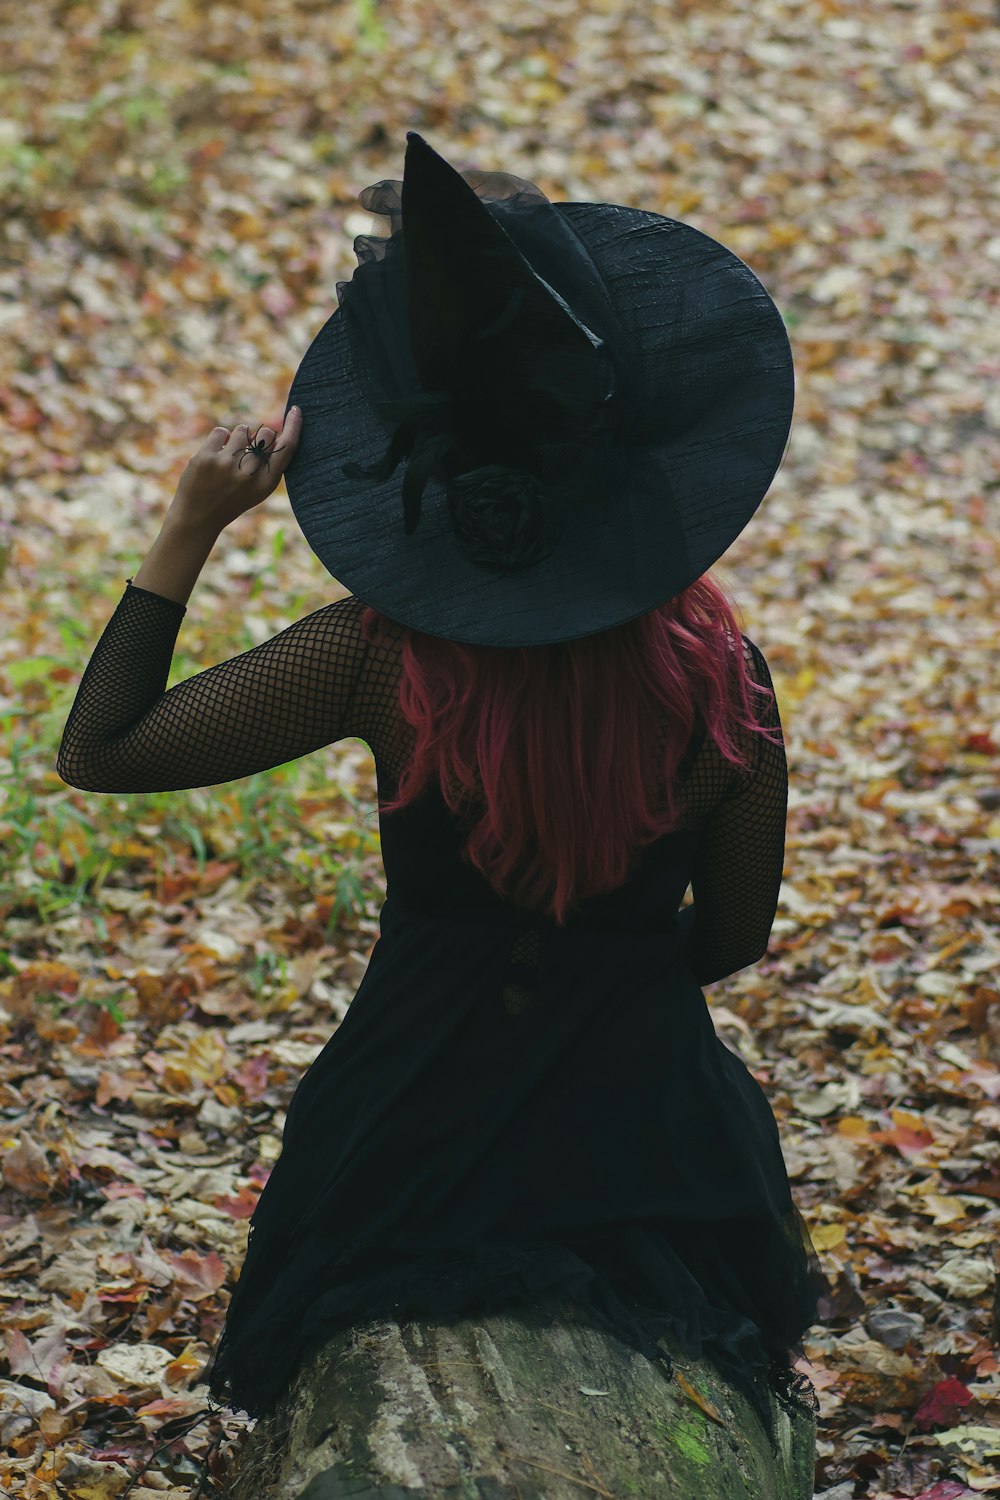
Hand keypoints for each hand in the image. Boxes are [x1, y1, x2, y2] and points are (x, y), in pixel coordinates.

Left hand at [170, 407, 302, 533]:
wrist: (199, 517)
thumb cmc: (232, 499)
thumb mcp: (257, 489)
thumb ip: (268, 464)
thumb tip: (271, 431)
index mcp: (266, 483)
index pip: (286, 448)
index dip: (293, 427)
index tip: (296, 410)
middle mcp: (249, 474)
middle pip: (266, 433)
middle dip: (260, 435)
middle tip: (250, 449)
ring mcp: (227, 465)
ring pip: (243, 430)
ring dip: (238, 437)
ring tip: (229, 456)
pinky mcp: (206, 458)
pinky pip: (221, 431)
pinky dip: (220, 439)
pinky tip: (215, 454)